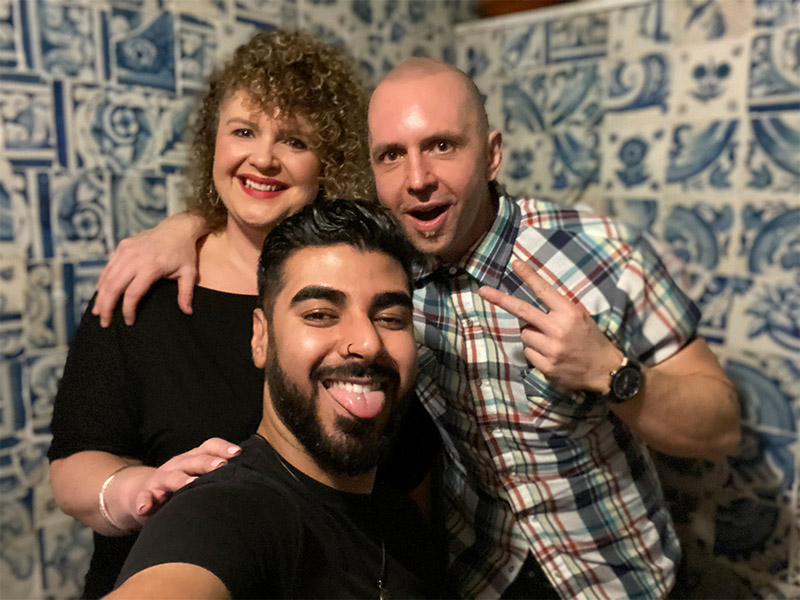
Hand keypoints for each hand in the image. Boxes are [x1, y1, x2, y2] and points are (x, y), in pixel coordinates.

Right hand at [92, 213, 207, 326]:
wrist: (177, 228)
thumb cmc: (184, 253)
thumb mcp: (189, 273)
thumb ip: (186, 293)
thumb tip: (188, 312)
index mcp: (151, 267)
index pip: (132, 293)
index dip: (128, 310)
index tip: (129, 322)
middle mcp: (135, 258)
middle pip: (114, 286)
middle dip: (107, 307)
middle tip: (104, 323)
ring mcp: (126, 250)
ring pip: (107, 277)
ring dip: (101, 296)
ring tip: (97, 311)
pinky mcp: (122, 246)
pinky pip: (108, 267)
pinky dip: (103, 281)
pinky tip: (100, 293)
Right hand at [119, 438, 240, 525]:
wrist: (144, 494)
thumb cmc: (182, 486)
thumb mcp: (199, 477)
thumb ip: (220, 476)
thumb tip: (253, 477)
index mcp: (194, 458)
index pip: (209, 446)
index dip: (223, 448)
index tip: (238, 453)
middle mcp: (178, 464)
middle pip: (194, 460)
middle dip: (207, 462)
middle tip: (221, 466)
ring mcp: (160, 479)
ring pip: (170, 476)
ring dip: (180, 480)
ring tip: (189, 484)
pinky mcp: (145, 495)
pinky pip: (144, 497)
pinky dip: (144, 501)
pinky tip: (145, 507)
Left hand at [478, 260, 621, 392]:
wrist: (604, 369)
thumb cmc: (591, 339)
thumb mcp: (580, 317)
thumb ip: (557, 310)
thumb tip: (527, 309)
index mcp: (569, 312)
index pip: (544, 290)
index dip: (529, 276)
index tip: (515, 264)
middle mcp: (558, 328)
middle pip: (522, 311)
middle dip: (500, 299)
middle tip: (483, 291)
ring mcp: (551, 348)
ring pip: (524, 334)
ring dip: (532, 335)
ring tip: (551, 341)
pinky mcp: (546, 365)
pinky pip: (528, 352)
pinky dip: (535, 352)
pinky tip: (551, 355)